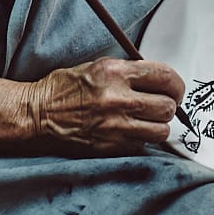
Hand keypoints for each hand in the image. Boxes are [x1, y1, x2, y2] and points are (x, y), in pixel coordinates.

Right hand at [24, 57, 184, 152]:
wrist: (37, 115)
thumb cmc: (63, 89)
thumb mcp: (97, 66)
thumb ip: (128, 72)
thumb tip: (157, 79)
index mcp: (114, 72)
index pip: (164, 76)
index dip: (175, 83)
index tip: (174, 88)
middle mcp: (117, 99)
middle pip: (167, 106)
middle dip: (168, 105)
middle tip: (162, 104)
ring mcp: (115, 126)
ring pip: (161, 130)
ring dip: (157, 125)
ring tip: (146, 120)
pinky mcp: (111, 148)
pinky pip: (142, 145)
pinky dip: (141, 139)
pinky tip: (128, 131)